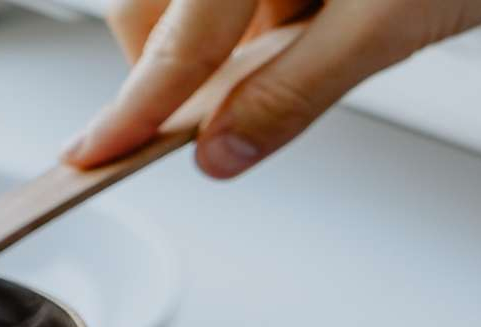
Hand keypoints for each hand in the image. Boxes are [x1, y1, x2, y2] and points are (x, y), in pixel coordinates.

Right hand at [66, 0, 480, 176]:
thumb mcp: (390, 20)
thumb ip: (296, 91)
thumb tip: (222, 152)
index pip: (176, 40)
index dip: (133, 108)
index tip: (90, 156)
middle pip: (151, 9)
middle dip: (175, 66)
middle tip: (228, 104)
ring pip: (189, 0)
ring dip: (225, 39)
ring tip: (315, 27)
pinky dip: (260, 14)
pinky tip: (317, 8)